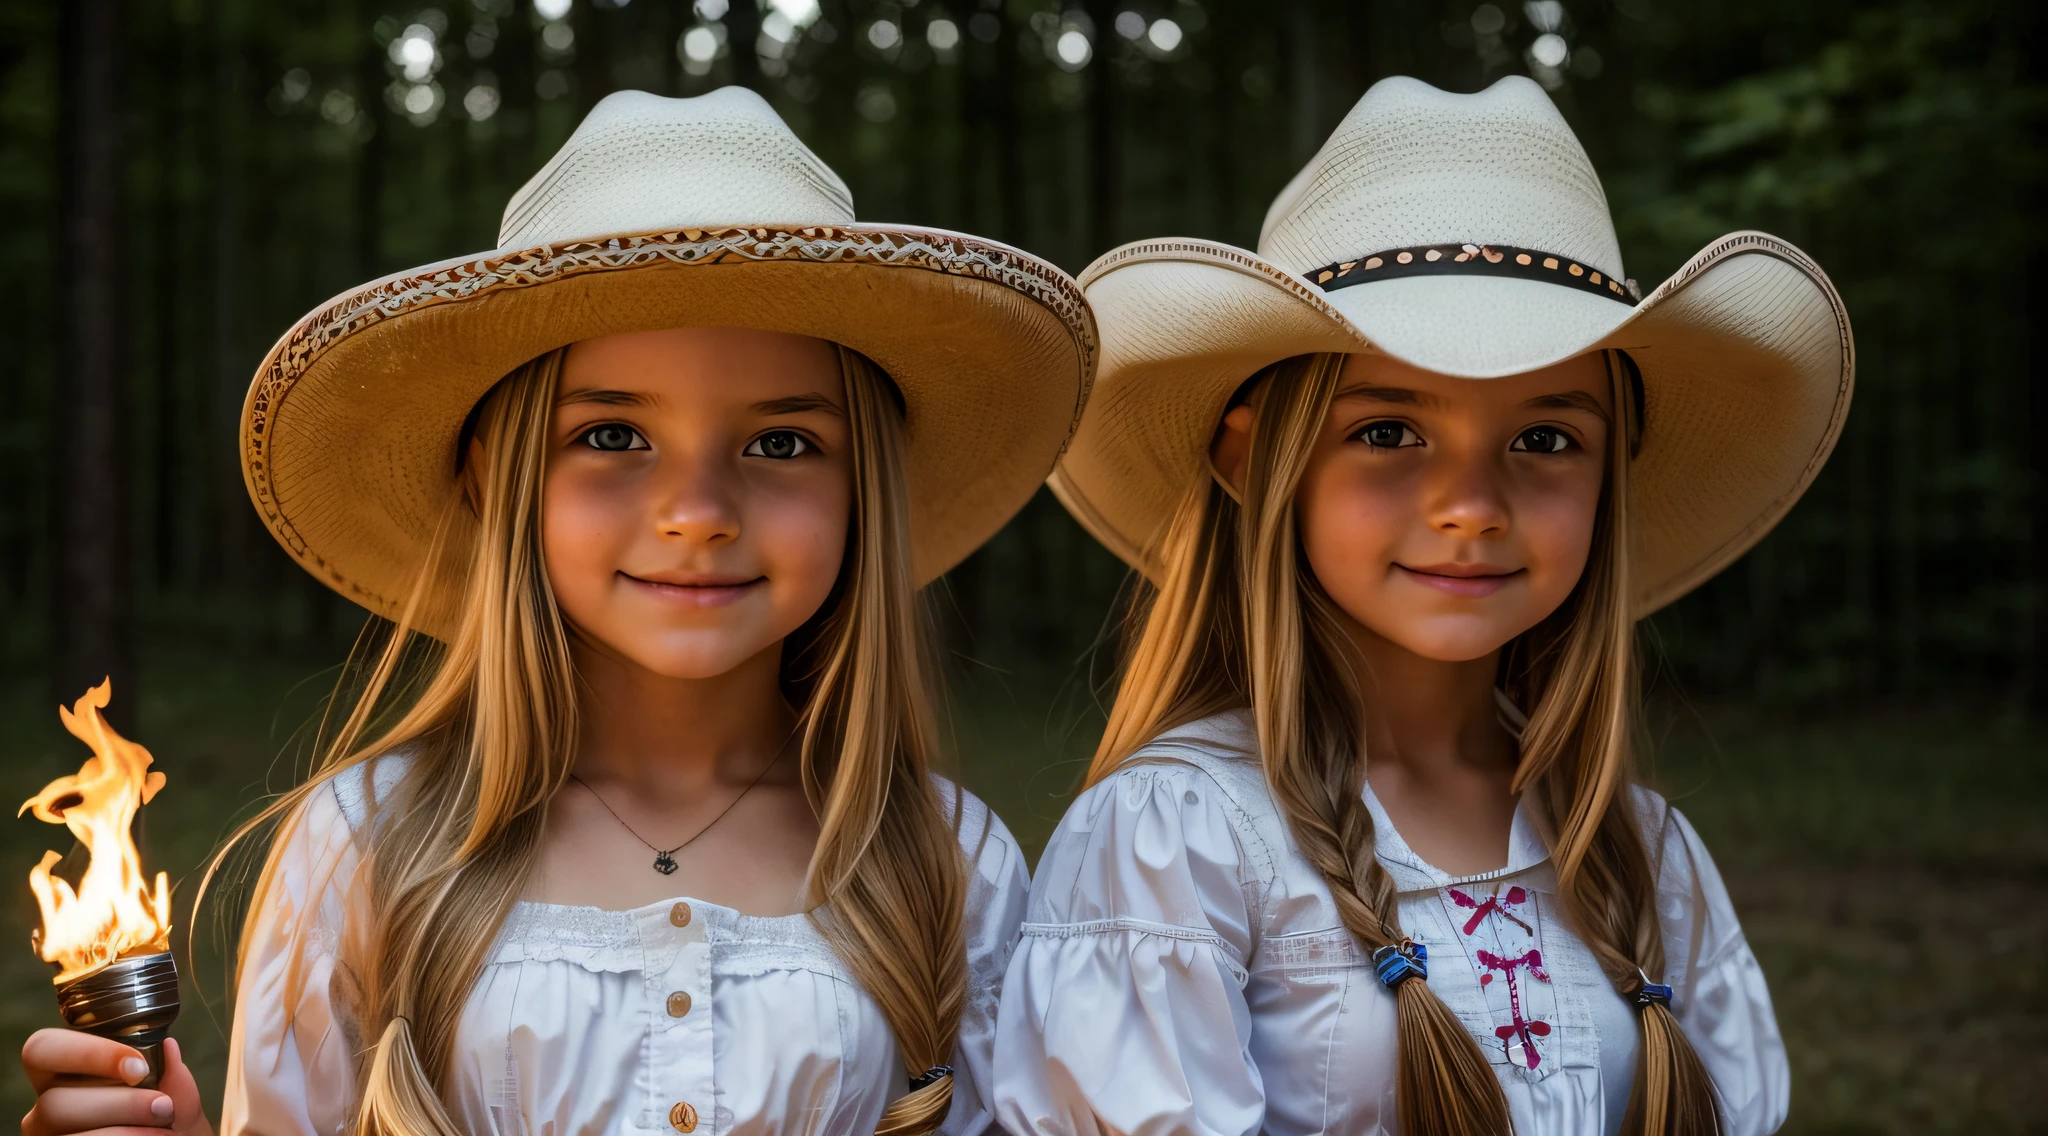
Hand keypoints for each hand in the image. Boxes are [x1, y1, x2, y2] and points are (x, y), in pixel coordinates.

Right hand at [21, 1031, 211, 1135]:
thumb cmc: (166, 1121)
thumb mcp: (175, 1098)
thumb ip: (172, 1076)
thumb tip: (168, 1046)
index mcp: (63, 1073)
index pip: (42, 1048)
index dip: (87, 1053)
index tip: (139, 1067)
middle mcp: (45, 1107)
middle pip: (55, 1101)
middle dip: (119, 1104)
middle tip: (163, 1107)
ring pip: (69, 1133)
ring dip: (124, 1132)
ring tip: (163, 1132)